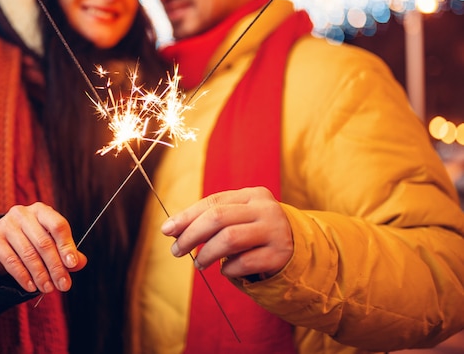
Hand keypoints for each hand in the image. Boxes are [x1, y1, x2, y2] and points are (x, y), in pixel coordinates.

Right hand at [0, 202, 86, 293]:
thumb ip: (67, 251)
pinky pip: (11, 261)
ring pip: (28, 253)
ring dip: (41, 274)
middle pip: (43, 242)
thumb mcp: (50, 241)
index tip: (72, 265)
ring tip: (48, 288)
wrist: (1, 240)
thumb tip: (80, 263)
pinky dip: (23, 276)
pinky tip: (32, 287)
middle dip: (55, 267)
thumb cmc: (32, 239)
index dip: (66, 246)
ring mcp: (6, 225)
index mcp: (42, 210)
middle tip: (63, 285)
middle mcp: (23, 214)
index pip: (58, 225)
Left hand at [160, 187, 292, 279]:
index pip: (213, 202)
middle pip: (219, 218)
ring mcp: (275, 231)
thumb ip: (209, 219)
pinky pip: (245, 262)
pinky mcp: (280, 254)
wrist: (296, 248)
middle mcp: (266, 208)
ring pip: (230, 239)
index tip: (166, 230)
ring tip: (199, 264)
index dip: (186, 216)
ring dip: (208, 254)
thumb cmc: (255, 232)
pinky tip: (225, 270)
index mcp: (252, 194)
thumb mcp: (237, 218)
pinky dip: (229, 268)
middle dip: (192, 235)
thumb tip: (171, 229)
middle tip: (177, 250)